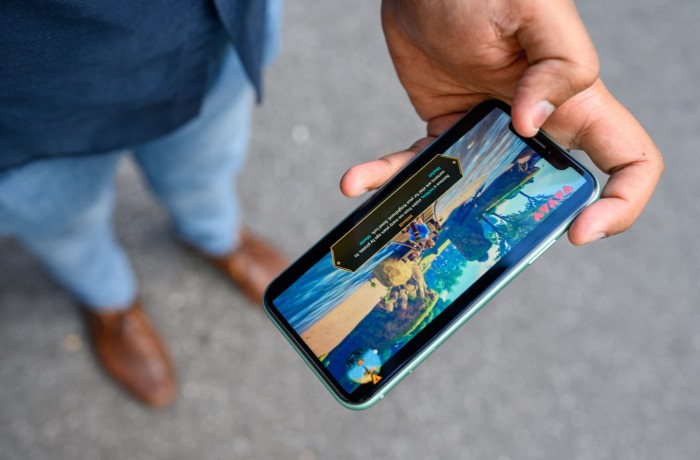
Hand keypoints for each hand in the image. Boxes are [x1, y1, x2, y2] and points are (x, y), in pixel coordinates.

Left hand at [340, 0, 662, 244]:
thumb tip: (529, 125)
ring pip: (474, 194)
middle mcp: (536, 125)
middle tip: (478, 249)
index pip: (628, 161)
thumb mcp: (533, 12)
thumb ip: (556, 65)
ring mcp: (487, 131)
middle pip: (545, 195)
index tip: (580, 231)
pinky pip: (420, 164)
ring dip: (437, 216)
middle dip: (518, 230)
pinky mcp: (444, 128)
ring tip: (397, 226)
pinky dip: (387, 176)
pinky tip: (355, 181)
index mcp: (576, 101)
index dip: (621, 204)